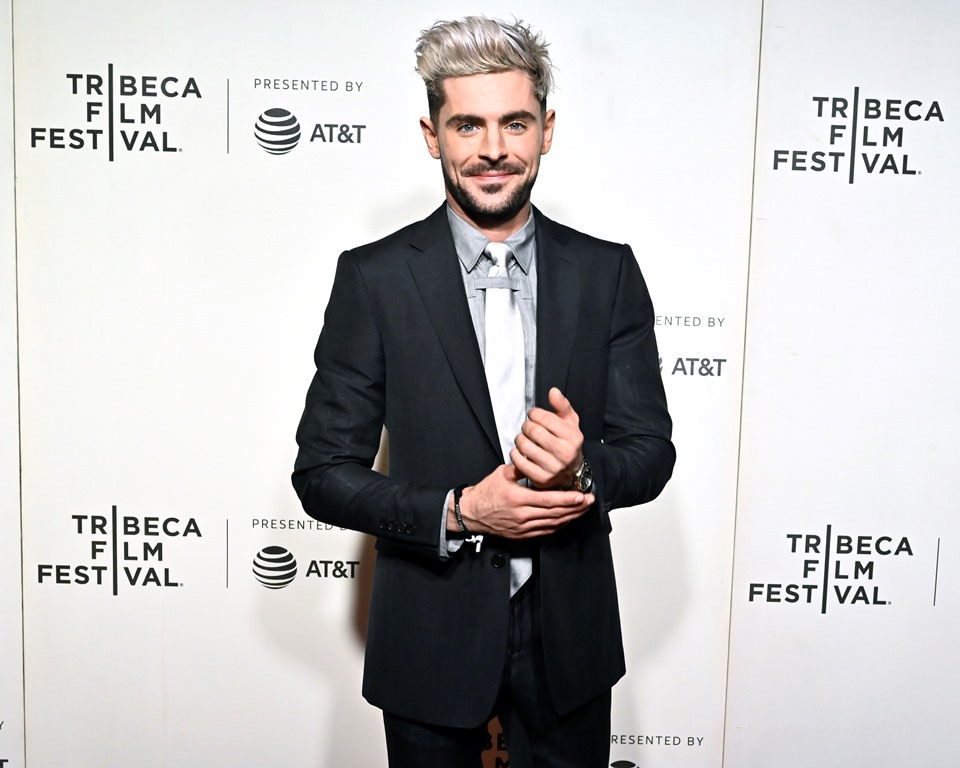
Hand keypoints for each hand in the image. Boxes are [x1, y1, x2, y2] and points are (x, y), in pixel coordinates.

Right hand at [450, 463, 593, 538]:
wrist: (471, 513)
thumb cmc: (485, 492)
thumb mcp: (502, 473)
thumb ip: (522, 467)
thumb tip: (538, 459)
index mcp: (517, 498)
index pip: (549, 500)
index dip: (568, 499)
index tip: (582, 495)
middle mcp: (522, 515)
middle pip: (555, 513)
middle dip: (575, 508)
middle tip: (589, 501)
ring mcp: (522, 527)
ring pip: (552, 524)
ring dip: (570, 517)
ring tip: (583, 509)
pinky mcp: (522, 534)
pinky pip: (545, 531)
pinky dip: (558, 525)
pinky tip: (567, 519)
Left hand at [510, 387, 584, 489]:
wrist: (570, 471)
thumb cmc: (567, 443)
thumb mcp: (570, 422)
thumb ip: (562, 405)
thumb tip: (553, 391)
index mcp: (573, 437)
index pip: (545, 418)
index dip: (534, 413)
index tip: (533, 415)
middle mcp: (565, 453)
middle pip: (533, 431)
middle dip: (526, 426)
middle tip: (527, 427)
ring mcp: (553, 468)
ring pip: (524, 445)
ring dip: (519, 439)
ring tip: (523, 438)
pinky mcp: (541, 478)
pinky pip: (519, 461)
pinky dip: (515, 453)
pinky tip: (520, 451)